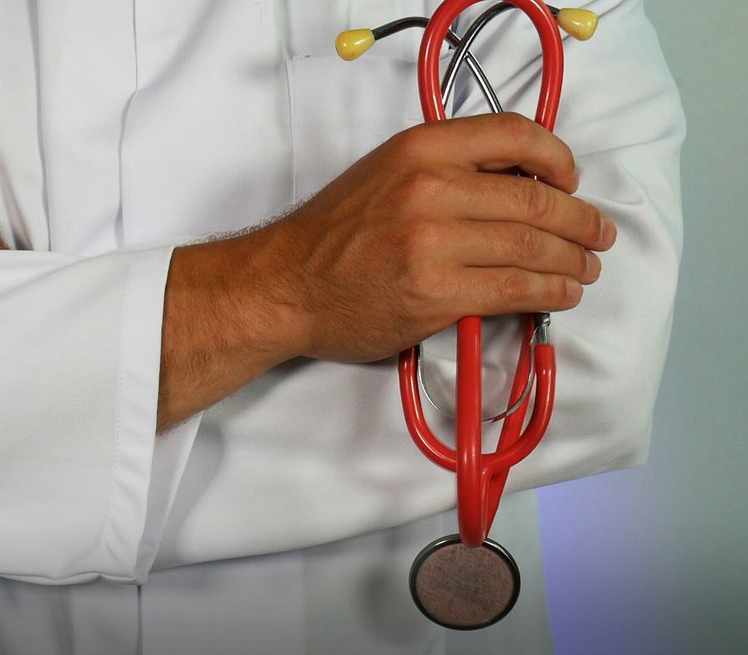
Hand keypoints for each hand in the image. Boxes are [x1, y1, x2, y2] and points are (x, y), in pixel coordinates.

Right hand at [264, 112, 616, 362]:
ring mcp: (435, 243)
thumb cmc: (331, 236)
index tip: (571, 180)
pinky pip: (516, 289)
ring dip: (572, 260)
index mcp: (420, 148)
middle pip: (535, 198)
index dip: (558, 158)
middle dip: (580, 220)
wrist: (285, 285)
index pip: (515, 134)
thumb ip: (444, 169)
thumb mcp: (384, 173)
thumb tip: (516, 185)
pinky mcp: (437, 293)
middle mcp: (430, 188)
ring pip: (532, 246)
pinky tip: (561, 293)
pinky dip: (550, 291)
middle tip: (597, 234)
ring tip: (586, 268)